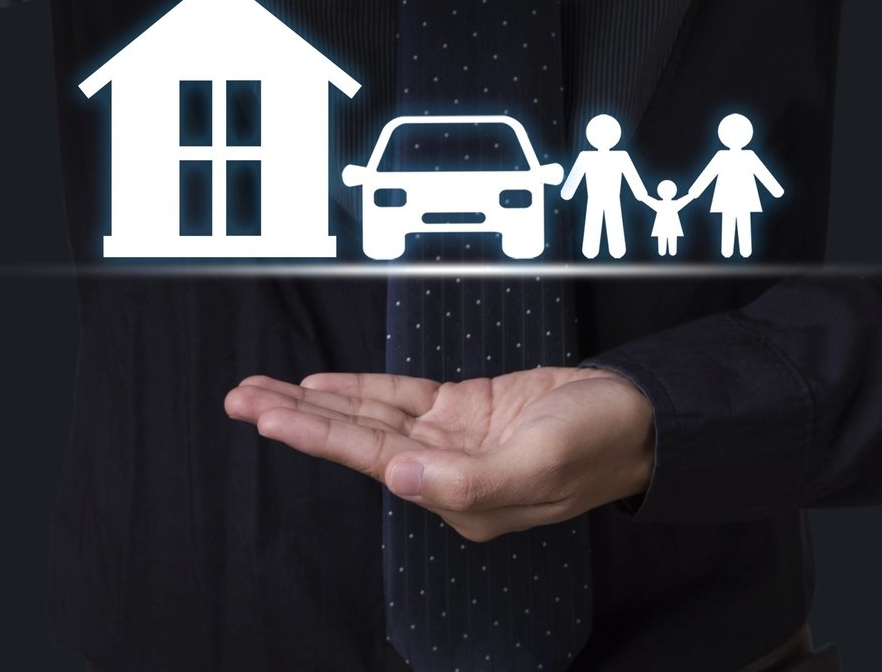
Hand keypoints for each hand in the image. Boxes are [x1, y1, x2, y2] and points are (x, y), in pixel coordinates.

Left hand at [224, 365, 654, 541]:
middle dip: (295, 418)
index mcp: (458, 496)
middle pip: (355, 440)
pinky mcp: (465, 408)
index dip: (317, 435)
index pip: (371, 461)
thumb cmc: (599, 445)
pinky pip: (401, 398)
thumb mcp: (537, 466)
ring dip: (315, 403)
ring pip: (369, 418)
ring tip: (260, 391)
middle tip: (240, 399)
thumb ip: (469, 482)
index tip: (269, 416)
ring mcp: (452, 439)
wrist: (641, 417)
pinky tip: (321, 385)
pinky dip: (361, 391)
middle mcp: (444, 471)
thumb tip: (399, 479)